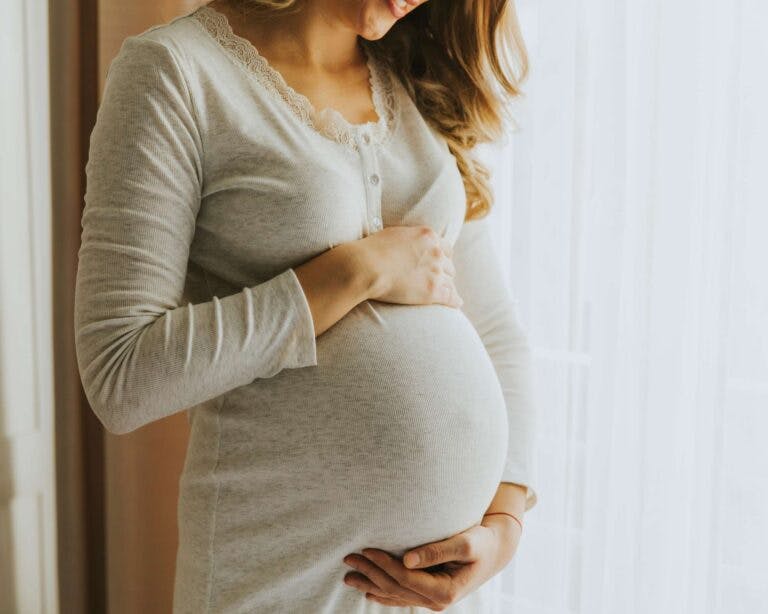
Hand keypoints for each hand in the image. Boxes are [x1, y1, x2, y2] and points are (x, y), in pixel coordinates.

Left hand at [342, 515, 521, 610]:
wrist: (495, 551)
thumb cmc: (481, 542)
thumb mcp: (465, 543)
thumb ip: (436, 551)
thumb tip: (406, 559)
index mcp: (445, 590)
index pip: (405, 578)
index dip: (384, 565)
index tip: (367, 550)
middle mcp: (437, 601)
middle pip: (396, 588)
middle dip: (370, 573)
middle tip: (348, 558)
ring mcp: (432, 600)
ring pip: (395, 595)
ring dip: (371, 584)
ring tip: (348, 576)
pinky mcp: (430, 594)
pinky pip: (402, 597)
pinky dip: (383, 593)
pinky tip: (368, 590)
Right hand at [352, 224, 462, 308]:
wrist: (366, 266)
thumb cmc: (372, 250)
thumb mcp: (395, 234)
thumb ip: (409, 239)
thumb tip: (409, 243)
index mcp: (428, 236)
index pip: (446, 248)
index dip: (443, 258)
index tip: (440, 264)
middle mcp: (436, 253)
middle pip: (449, 266)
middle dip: (445, 273)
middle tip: (439, 280)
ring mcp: (435, 272)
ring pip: (450, 282)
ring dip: (448, 287)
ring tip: (447, 293)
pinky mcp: (432, 291)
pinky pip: (450, 297)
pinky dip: (454, 301)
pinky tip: (456, 303)